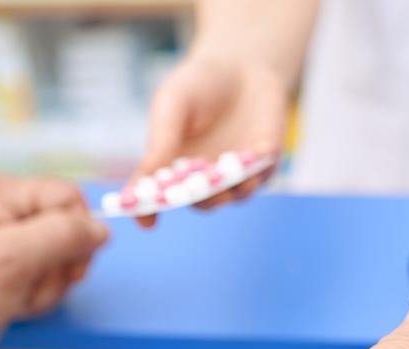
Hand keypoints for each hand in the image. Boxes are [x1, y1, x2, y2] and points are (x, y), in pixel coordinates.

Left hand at [0, 174, 106, 348]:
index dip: (75, 233)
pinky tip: (15, 303)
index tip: (60, 261)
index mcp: (2, 193)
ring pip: (65, 260)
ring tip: (17, 296)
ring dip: (49, 287)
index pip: (70, 199)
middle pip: (72, 231)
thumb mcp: (13, 257)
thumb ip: (63, 235)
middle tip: (30, 281)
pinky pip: (52, 279)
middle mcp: (7, 212)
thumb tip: (102, 229)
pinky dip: (41, 297)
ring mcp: (11, 243)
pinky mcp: (14, 270)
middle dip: (60, 266)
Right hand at [135, 50, 287, 226]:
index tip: (146, 222)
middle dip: (197, 200)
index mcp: (172, 165)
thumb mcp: (173, 104)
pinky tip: (259, 152)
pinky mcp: (263, 165)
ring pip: (232, 196)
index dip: (149, 210)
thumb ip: (161, 139)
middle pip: (199, 202)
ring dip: (231, 191)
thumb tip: (145, 178)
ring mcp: (235, 174)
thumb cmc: (199, 83)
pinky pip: (260, 177)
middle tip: (196, 193)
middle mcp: (203, 177)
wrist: (243, 66)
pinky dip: (258, 172)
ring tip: (229, 179)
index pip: (157, 195)